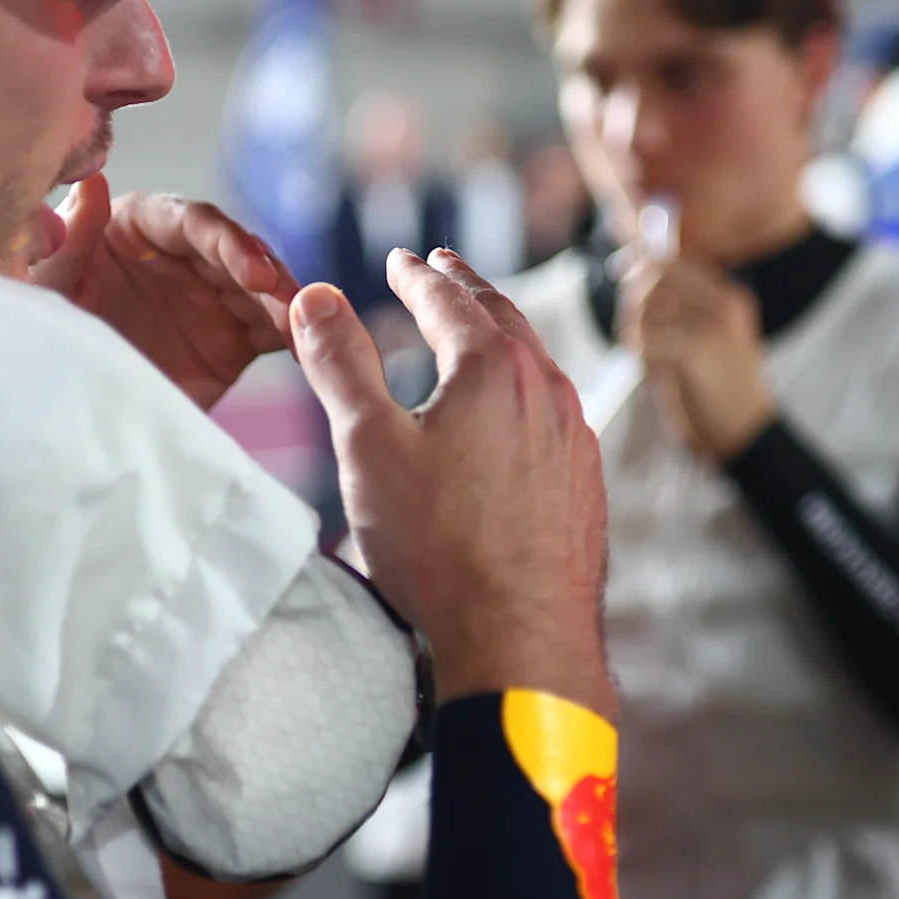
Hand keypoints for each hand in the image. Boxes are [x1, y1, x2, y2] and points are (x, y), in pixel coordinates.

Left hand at [31, 175, 299, 409]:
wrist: (60, 416)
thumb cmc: (42, 338)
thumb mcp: (49, 290)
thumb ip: (73, 238)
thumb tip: (97, 181)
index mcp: (136, 227)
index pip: (191, 222)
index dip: (227, 241)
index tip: (255, 270)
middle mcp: (179, 254)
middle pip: (234, 252)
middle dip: (265, 274)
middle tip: (288, 300)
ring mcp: (209, 296)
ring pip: (259, 289)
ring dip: (284, 303)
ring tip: (303, 326)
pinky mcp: (230, 339)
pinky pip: (269, 330)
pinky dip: (292, 336)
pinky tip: (310, 348)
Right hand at [292, 249, 612, 714]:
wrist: (520, 637)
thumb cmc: (438, 547)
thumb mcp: (367, 446)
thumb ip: (339, 364)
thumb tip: (313, 297)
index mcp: (493, 367)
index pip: (447, 299)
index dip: (416, 275)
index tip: (400, 261)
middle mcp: (547, 390)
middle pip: (503, 318)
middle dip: (467, 289)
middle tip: (444, 268)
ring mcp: (575, 438)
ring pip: (537, 364)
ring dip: (502, 336)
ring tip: (479, 330)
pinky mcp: (585, 484)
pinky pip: (554, 414)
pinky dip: (525, 390)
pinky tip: (514, 414)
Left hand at [622, 253, 776, 459]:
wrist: (747, 429)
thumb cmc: (720, 387)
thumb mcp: (711, 338)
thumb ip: (681, 306)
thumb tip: (635, 273)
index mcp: (730, 295)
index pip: (677, 257)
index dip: (642, 258)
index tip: (620, 267)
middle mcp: (723, 302)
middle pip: (657, 272)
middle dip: (631, 296)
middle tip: (629, 326)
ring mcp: (711, 323)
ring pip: (645, 307)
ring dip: (634, 333)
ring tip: (649, 359)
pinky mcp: (694, 349)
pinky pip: (645, 341)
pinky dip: (641, 359)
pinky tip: (656, 376)